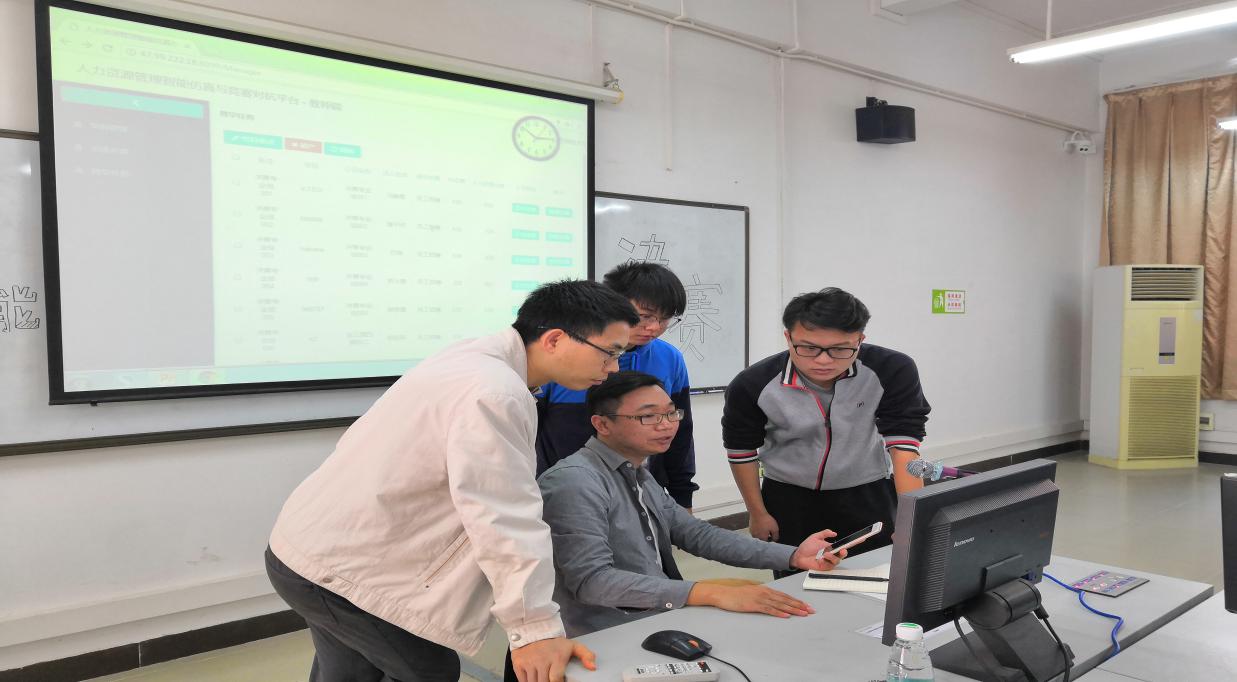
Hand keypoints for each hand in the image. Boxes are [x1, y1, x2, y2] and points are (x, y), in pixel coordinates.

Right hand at [509, 636, 596, 681]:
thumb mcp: (572, 645)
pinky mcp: (518, 664)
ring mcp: (528, 663)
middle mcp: (541, 660)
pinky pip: (523, 681)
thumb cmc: (554, 643)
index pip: (555, 679)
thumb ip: (585, 655)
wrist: (532, 629)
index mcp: (556, 657)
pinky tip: (534, 678)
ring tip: (543, 678)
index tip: (559, 681)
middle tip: (550, 679)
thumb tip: (593, 667)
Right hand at [690, 582, 814, 617]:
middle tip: (810, 610)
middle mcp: (765, 592)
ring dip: (793, 609)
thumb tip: (772, 600)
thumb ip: (762, 595)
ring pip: (780, 604)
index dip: (796, 601)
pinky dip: (779, 612)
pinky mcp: (754, 605)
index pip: (784, 596)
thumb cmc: (736, 595)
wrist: (723, 594)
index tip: (806, 605)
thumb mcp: (752, 592)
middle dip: (799, 605)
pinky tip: (786, 615)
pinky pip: (769, 609)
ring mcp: (760, 598)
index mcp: (765, 589)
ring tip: (803, 613)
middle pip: (785, 600)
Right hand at [748, 511, 778, 540]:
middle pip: (762, 537)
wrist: (757, 512)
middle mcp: (756, 537)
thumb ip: (776, 536)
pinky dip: (757, 527)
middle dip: (766, 533)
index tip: (772, 531)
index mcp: (762, 538)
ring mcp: (752, 532)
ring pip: (758, 533)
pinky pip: (755, 529)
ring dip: (761, 530)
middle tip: (768, 527)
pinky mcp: (750, 527)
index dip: (771, 536)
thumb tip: (775, 540)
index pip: (768, 540)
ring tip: (764, 524)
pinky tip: (760, 523)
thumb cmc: (766, 520)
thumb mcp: (775, 528)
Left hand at [791, 529, 847, 570]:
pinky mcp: (824, 567)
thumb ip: (825, 533)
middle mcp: (831, 555)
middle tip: (842, 550)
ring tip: (825, 554)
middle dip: (843, 553)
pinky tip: (820, 559)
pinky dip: (825, 562)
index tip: (848, 544)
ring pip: (836, 561)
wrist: (799, 555)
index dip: (845, 546)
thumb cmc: (807, 547)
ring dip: (832, 557)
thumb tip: (834, 533)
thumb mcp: (816, 537)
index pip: (840, 547)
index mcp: (830, 547)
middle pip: (841, 555)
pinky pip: (828, 565)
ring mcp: (828, 562)